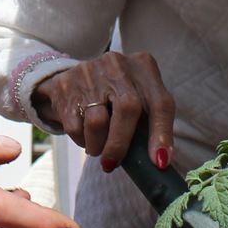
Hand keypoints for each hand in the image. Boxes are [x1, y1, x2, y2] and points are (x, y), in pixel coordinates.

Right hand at [30, 51, 175, 172]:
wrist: (76, 79)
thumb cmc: (118, 97)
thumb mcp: (139, 100)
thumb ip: (150, 124)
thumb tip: (159, 162)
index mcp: (143, 67)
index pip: (160, 103)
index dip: (162, 133)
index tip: (159, 161)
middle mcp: (118, 65)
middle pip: (128, 108)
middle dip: (121, 144)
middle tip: (113, 163)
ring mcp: (90, 72)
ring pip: (97, 121)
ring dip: (98, 145)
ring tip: (99, 149)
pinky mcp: (66, 84)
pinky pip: (75, 125)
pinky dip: (81, 140)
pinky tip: (85, 137)